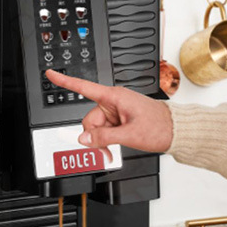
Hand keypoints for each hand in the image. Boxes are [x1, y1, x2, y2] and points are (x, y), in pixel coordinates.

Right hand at [44, 70, 173, 153]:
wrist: (176, 131)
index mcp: (115, 97)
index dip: (65, 81)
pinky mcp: (120, 120)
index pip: (84, 87)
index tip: (51, 74)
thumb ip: (104, 137)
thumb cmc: (160, 126)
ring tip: (112, 152)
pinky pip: (104, 131)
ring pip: (95, 128)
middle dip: (93, 136)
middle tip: (104, 150)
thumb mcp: (130, 134)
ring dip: (100, 142)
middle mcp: (113, 102)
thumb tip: (84, 139)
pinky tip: (112, 149)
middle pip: (89, 119)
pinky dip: (106, 142)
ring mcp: (116, 111)